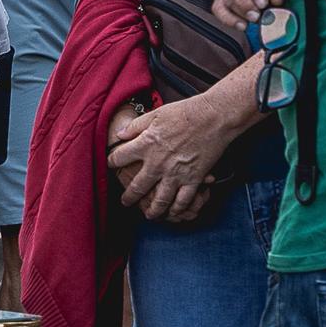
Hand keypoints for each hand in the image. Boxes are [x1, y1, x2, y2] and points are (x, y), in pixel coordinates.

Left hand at [109, 92, 248, 222]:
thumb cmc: (186, 113)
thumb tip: (119, 134)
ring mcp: (175, 174)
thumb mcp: (155, 114)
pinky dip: (177, 209)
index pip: (119, 158)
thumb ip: (135, 126)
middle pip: (137, 187)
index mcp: (146, 144)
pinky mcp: (193, 179)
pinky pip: (183, 201)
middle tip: (125, 202)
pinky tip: (174, 212)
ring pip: (159, 200)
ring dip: (152, 210)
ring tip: (149, 214)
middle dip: (128, 197)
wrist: (214, 117)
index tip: (111, 165)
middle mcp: (157, 163)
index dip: (112, 162)